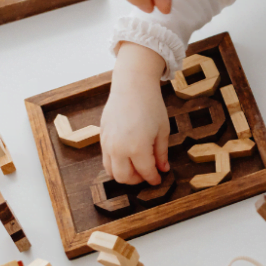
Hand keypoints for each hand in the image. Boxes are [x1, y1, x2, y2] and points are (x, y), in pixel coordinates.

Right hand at [100, 43, 169, 184]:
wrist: (132, 85)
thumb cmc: (150, 105)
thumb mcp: (162, 130)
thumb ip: (161, 153)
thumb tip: (163, 169)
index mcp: (137, 147)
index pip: (145, 172)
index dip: (154, 179)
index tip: (159, 179)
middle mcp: (119, 148)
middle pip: (125, 178)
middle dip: (137, 180)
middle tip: (147, 174)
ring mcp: (108, 144)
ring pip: (111, 172)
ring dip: (124, 174)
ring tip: (137, 167)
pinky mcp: (102, 137)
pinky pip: (106, 159)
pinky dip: (116, 164)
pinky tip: (127, 157)